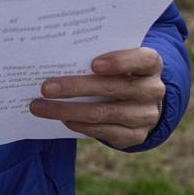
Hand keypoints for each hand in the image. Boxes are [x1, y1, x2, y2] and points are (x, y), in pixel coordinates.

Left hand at [29, 48, 164, 149]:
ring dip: (67, 110)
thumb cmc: (118, 73)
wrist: (137, 103)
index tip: (93, 63)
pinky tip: (62, 119)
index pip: (143, 60)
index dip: (120, 62)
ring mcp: (145, 115)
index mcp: (151, 65)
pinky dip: (79, 124)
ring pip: (103, 112)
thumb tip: (55, 59)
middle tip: (46, 87)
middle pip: (113, 88)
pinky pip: (104, 131)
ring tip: (40, 106)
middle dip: (75, 87)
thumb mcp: (115, 61)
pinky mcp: (135, 135)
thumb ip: (97, 59)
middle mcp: (153, 90)